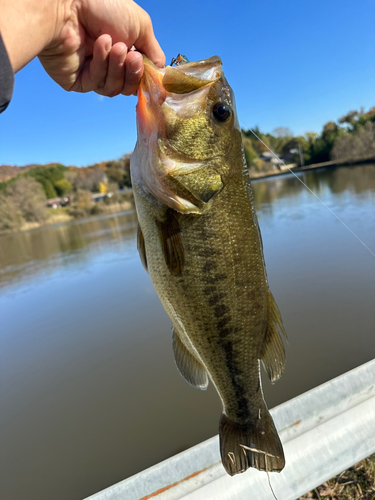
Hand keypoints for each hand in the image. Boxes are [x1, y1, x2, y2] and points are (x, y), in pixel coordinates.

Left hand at [39, 0, 164, 95]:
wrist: (68, 4)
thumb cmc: (103, 6)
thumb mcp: (140, 25)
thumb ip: (153, 51)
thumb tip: (161, 71)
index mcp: (121, 49)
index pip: (138, 75)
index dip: (145, 75)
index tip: (152, 71)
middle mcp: (106, 62)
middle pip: (127, 86)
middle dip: (132, 72)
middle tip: (132, 57)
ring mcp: (91, 73)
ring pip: (113, 88)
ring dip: (117, 67)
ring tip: (114, 45)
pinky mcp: (76, 81)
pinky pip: (97, 84)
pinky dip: (101, 65)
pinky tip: (99, 45)